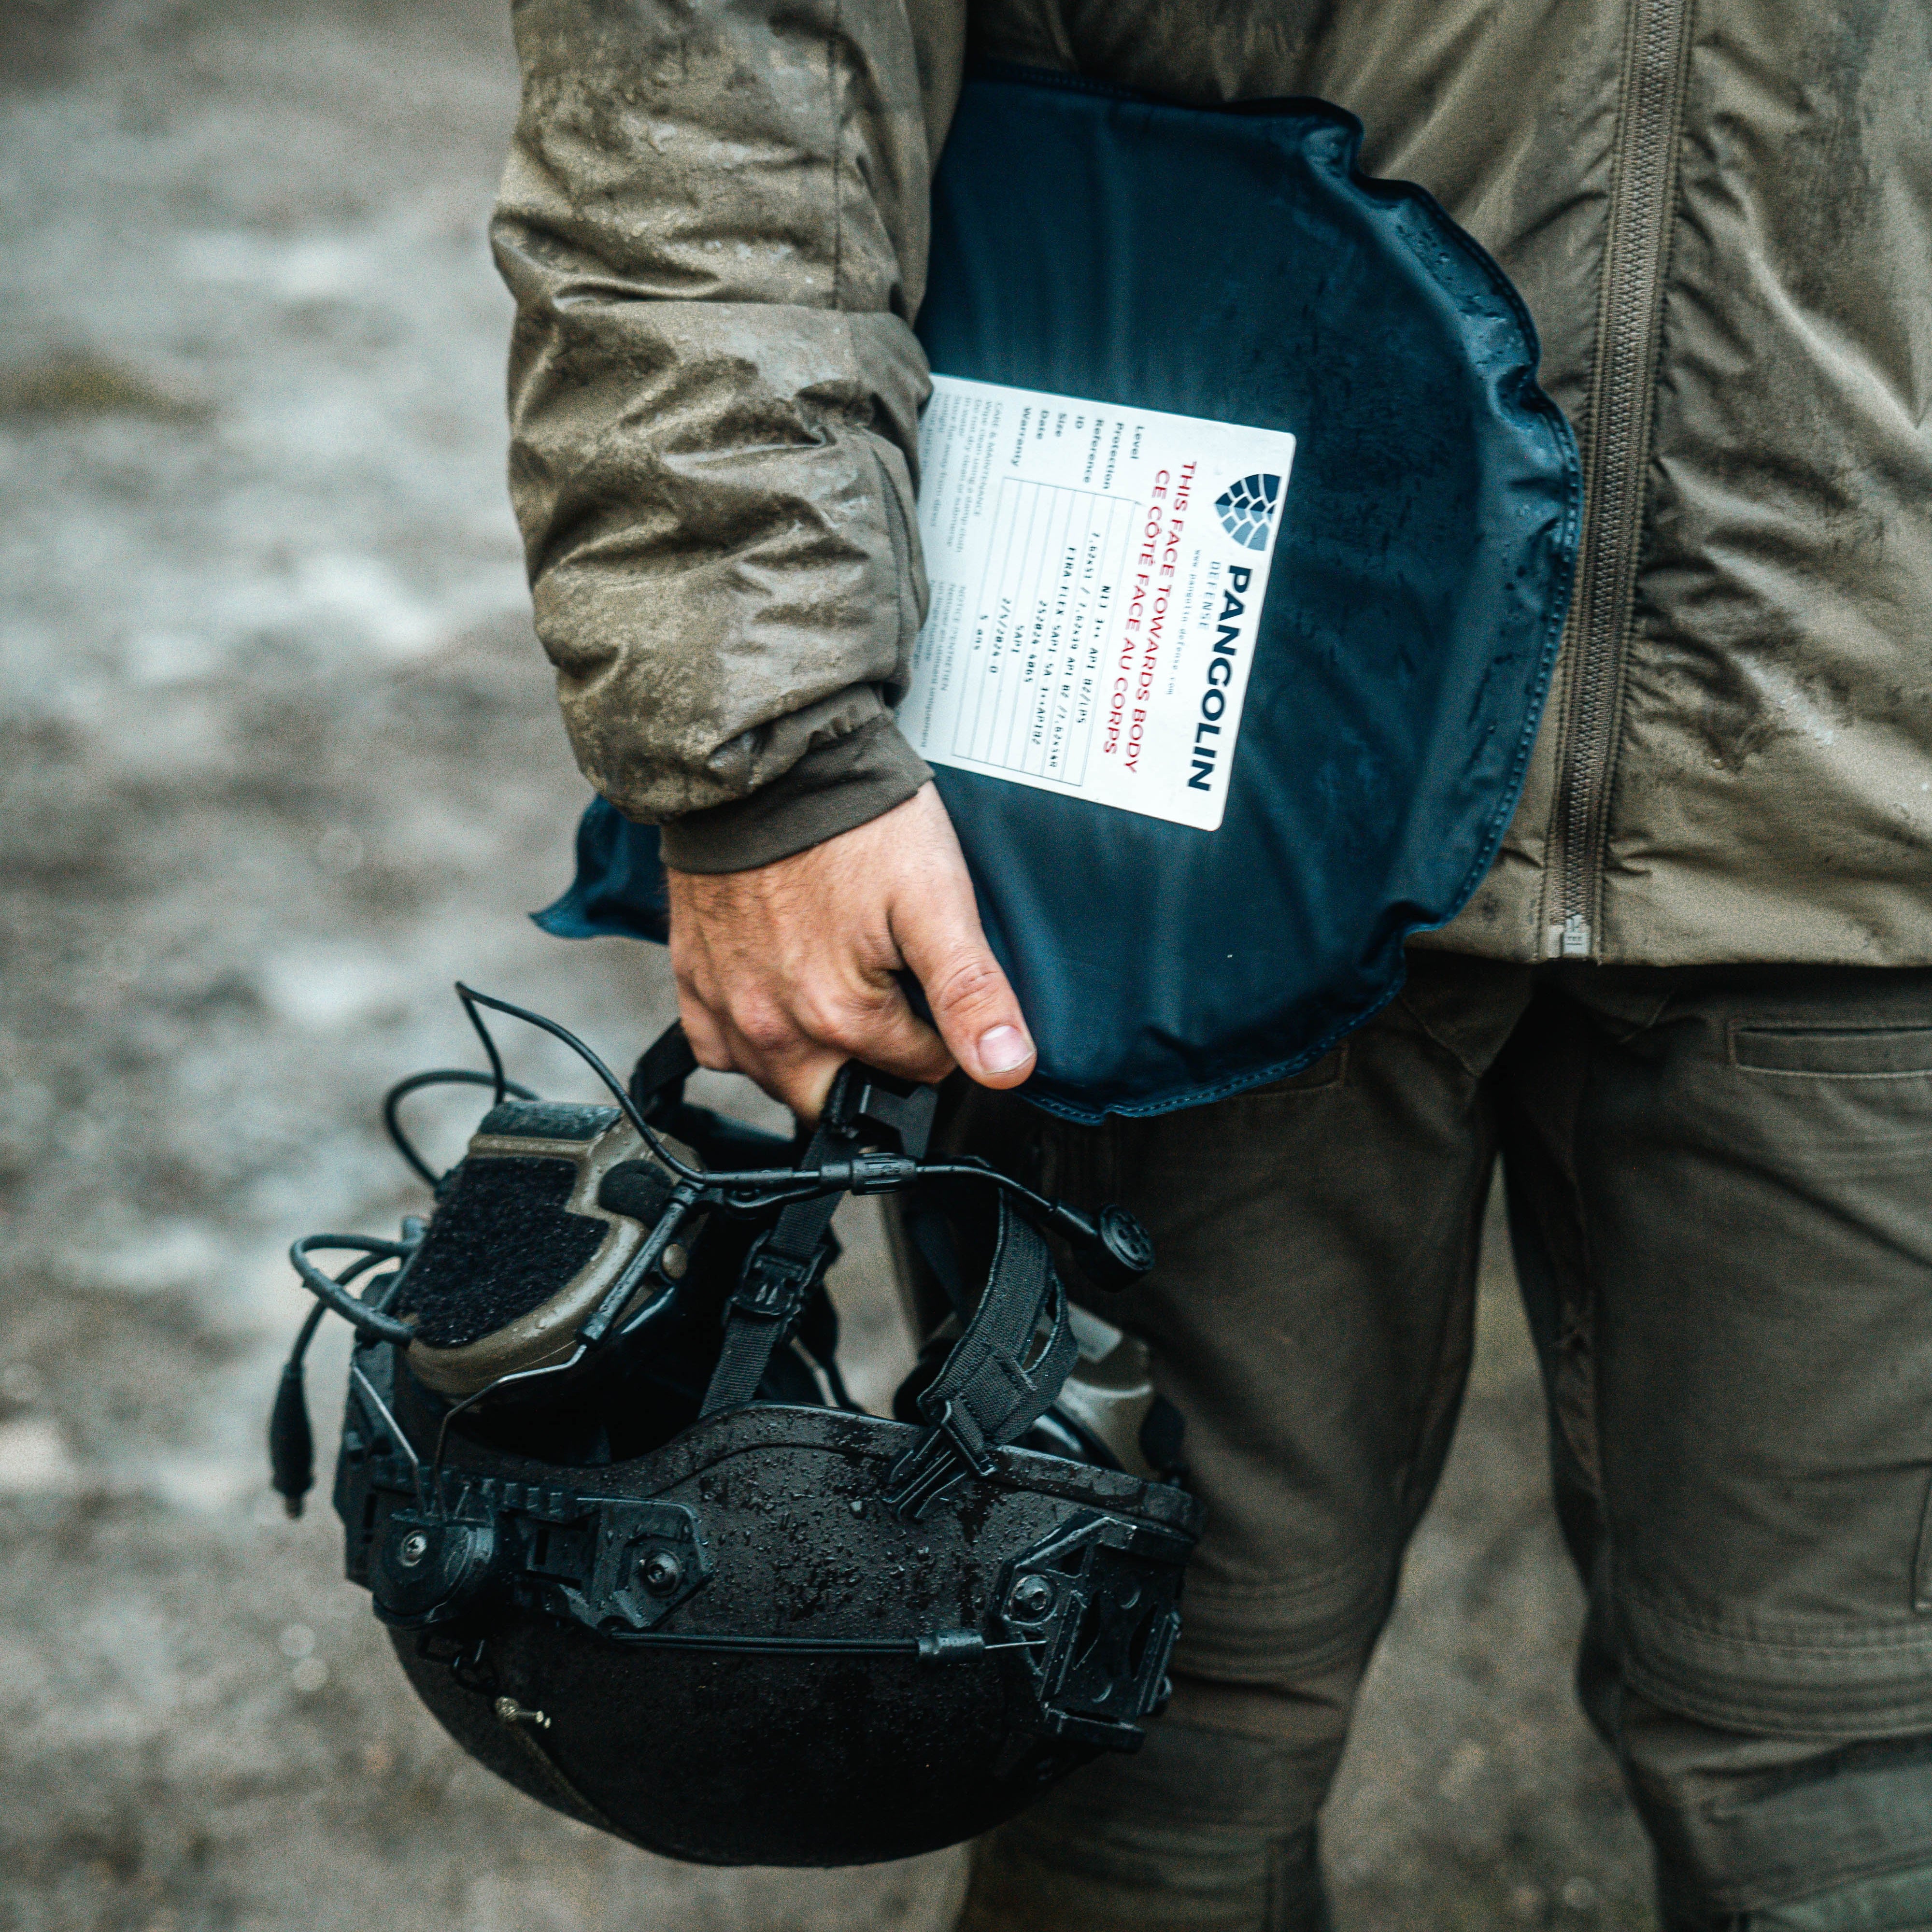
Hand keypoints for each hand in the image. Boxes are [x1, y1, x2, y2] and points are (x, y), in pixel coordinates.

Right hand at [666, 783, 1035, 1117]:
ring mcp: (726, 1008)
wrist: (765, 763)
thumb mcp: (935, 900)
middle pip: (842, 1097)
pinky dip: (752, 1035)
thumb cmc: (853, 823)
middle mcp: (773, 1029)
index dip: (940, 1034)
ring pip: (779, 1079)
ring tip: (835, 982)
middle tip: (888, 993)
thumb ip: (970, 993)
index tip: (932, 984)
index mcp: (840, 1019)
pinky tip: (778, 989)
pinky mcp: (693, 981)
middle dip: (874, 1063)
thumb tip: (1006, 1067)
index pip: (920, 1072)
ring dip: (814, 1054)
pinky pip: (719, 1048)